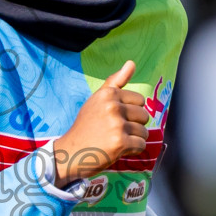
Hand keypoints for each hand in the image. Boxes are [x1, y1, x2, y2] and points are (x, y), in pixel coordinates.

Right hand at [51, 60, 150, 186]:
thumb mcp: (97, 99)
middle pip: (144, 115)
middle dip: (133, 126)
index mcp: (108, 94)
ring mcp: (117, 125)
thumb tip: (132, 63)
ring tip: (114, 140)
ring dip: (133, 139)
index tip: (114, 118)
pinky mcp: (120, 142)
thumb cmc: (86, 126)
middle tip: (114, 131)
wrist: (70, 152)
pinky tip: (117, 149)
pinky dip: (132, 150)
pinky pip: (141, 145)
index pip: (139, 100)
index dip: (130, 112)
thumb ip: (116, 81)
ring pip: (144, 131)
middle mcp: (113, 106)